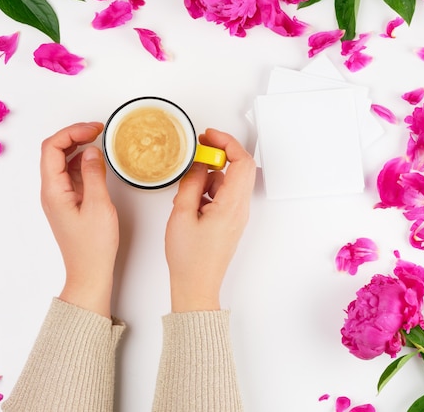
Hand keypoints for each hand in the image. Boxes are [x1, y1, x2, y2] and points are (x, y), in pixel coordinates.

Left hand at [40, 122, 118, 317]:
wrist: (89, 273)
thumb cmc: (93, 246)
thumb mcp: (99, 205)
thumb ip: (94, 174)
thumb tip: (91, 150)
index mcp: (53, 190)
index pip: (52, 147)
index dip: (72, 132)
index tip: (95, 129)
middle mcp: (51, 191)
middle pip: (54, 151)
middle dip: (74, 135)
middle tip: (98, 130)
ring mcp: (59, 197)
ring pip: (62, 162)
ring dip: (78, 147)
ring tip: (99, 141)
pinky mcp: (68, 202)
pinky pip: (71, 174)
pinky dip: (82, 162)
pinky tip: (98, 162)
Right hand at [165, 128, 255, 311]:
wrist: (196, 286)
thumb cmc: (189, 258)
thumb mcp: (181, 214)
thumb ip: (190, 184)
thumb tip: (196, 165)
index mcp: (231, 206)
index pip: (241, 162)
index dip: (226, 142)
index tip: (208, 136)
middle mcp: (240, 209)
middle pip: (239, 168)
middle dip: (219, 155)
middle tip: (198, 152)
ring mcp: (236, 216)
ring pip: (228, 182)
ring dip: (209, 177)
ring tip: (186, 192)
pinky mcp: (230, 221)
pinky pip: (223, 195)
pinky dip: (208, 191)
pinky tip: (190, 204)